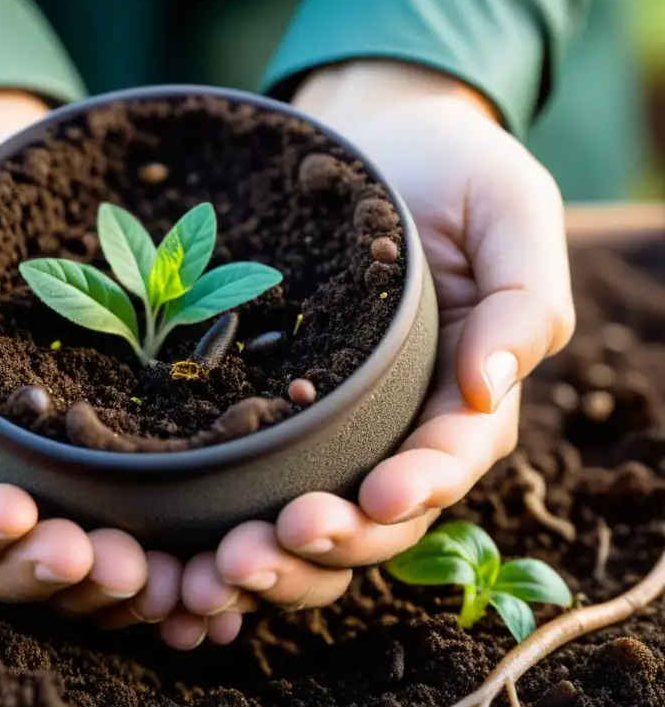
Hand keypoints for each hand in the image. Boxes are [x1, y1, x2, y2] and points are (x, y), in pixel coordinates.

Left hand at [179, 61, 575, 639]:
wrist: (371, 136)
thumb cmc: (452, 170)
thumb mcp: (511, 210)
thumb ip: (524, 299)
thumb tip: (489, 388)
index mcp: (463, 394)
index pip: (448, 462)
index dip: (416, 490)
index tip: (376, 499)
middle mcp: (399, 427)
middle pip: (375, 517)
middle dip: (326, 544)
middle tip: (261, 552)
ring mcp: (333, 426)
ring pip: (313, 519)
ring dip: (271, 558)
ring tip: (218, 570)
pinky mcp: (273, 412)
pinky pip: (254, 479)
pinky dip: (224, 523)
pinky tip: (182, 549)